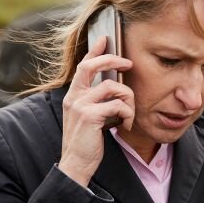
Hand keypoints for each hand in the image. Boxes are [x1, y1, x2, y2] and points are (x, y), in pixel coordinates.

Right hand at [58, 36, 134, 186]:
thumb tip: (117, 88)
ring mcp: (80, 105)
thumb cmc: (87, 142)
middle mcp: (74, 96)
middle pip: (92, 66)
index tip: (106, 38)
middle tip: (128, 63)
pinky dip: (128, 114)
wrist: (77, 164)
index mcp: (74, 95)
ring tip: (129, 115)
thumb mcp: (91, 117)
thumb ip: (98, 102)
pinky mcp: (89, 116)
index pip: (83, 66)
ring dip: (129, 100)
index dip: (94, 51)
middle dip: (112, 60)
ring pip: (113, 87)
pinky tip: (126, 125)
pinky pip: (118, 105)